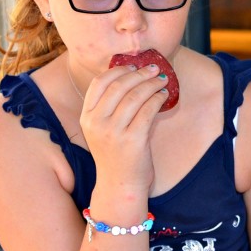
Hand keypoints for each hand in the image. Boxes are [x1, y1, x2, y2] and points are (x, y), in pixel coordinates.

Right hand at [79, 62, 169, 189]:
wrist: (120, 185)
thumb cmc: (115, 154)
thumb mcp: (103, 129)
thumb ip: (110, 107)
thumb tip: (132, 75)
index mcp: (86, 117)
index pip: (100, 83)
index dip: (118, 70)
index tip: (134, 65)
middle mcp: (97, 123)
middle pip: (120, 86)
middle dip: (140, 73)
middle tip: (155, 68)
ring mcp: (114, 132)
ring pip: (136, 96)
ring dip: (152, 84)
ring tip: (163, 81)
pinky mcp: (132, 140)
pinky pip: (148, 110)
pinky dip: (158, 99)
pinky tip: (164, 96)